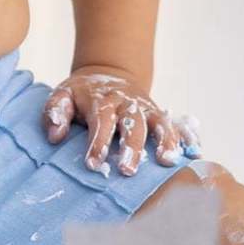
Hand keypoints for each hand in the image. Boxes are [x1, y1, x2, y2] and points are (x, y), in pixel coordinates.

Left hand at [42, 66, 199, 176]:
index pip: (100, 122)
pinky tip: (187, 155)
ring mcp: (145, 108)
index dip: (97, 143)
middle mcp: (126, 103)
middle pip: (131, 124)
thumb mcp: (63, 95)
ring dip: (163, 141)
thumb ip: (55, 113)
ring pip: (157, 123)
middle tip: (128, 171)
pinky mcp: (158, 113)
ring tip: (166, 161)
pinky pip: (173, 125)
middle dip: (132, 148)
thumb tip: (55, 136)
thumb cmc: (83, 93)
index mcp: (101, 100)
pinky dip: (182, 138)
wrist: (109, 73)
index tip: (93, 164)